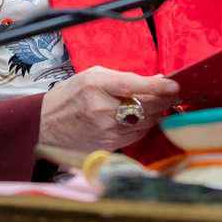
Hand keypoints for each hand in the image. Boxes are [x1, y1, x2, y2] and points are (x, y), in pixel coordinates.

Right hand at [38, 66, 179, 152]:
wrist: (45, 126)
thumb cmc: (68, 96)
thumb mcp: (91, 76)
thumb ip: (123, 77)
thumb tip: (155, 79)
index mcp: (95, 85)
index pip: (132, 85)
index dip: (157, 86)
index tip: (175, 85)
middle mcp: (101, 109)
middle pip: (145, 105)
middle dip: (165, 99)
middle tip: (176, 93)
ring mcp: (106, 130)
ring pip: (145, 122)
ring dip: (156, 112)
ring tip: (160, 103)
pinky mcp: (110, 145)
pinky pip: (137, 134)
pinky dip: (144, 125)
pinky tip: (143, 117)